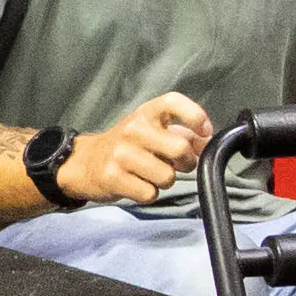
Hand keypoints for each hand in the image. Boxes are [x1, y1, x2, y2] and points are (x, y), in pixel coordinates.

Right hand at [70, 90, 219, 203]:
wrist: (86, 162)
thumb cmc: (129, 146)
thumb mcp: (155, 131)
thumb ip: (185, 134)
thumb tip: (208, 143)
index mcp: (146, 113)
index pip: (173, 102)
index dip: (195, 115)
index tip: (204, 131)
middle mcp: (133, 129)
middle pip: (180, 149)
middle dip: (186, 163)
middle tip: (176, 164)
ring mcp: (121, 153)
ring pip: (167, 177)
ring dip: (166, 181)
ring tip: (151, 174)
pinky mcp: (112, 176)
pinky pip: (150, 194)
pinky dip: (149, 194)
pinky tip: (137, 183)